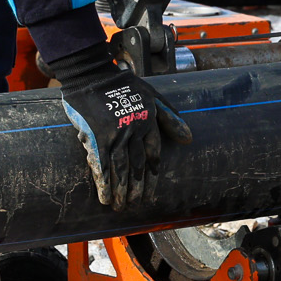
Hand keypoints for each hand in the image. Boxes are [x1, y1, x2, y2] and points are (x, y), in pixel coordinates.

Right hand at [47, 46, 192, 208]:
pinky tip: (104, 196)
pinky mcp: (96, 136)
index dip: (152, 176)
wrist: (92, 74)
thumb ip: (169, 118)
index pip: (154, 156)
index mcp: (148, 122)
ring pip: (121, 169)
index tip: (150, 192)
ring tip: (120, 206)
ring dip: (120, 191)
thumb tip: (188, 139)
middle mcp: (133, 131)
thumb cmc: (122, 84)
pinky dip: (103, 182)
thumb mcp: (152, 97)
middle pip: (137, 167)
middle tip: (134, 205)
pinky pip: (101, 164)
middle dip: (136, 189)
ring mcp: (114, 134)